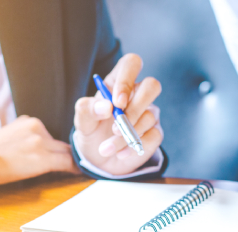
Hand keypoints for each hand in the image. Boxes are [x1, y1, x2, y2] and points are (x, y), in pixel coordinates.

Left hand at [0, 116, 78, 186]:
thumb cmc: (5, 172)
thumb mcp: (32, 174)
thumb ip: (51, 166)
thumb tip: (65, 163)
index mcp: (42, 159)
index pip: (68, 160)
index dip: (75, 166)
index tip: (78, 168)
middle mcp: (41, 140)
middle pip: (64, 148)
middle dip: (66, 155)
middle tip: (68, 162)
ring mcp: (34, 127)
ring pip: (52, 138)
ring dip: (51, 145)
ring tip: (41, 153)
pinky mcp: (27, 120)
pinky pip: (41, 129)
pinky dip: (39, 136)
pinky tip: (29, 142)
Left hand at [73, 54, 163, 175]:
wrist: (99, 160)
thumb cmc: (92, 133)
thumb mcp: (82, 122)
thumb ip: (88, 110)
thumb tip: (106, 107)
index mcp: (118, 83)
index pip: (131, 64)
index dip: (127, 80)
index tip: (117, 103)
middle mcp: (137, 95)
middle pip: (152, 86)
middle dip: (135, 108)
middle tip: (116, 127)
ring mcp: (149, 113)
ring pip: (148, 117)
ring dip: (125, 136)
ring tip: (106, 149)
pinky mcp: (155, 133)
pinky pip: (153, 136)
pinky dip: (134, 147)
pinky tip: (120, 154)